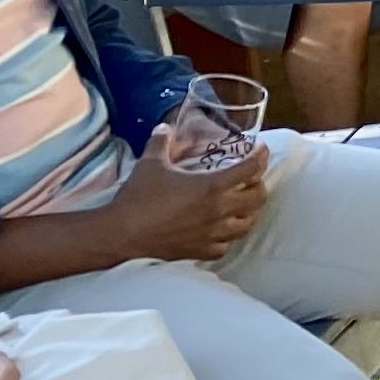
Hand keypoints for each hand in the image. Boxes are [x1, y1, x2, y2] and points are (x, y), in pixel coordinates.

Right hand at [102, 123, 267, 263]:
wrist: (120, 234)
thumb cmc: (138, 197)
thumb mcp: (150, 162)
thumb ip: (161, 141)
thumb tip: (165, 127)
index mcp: (213, 186)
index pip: (251, 168)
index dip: (259, 156)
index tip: (258, 150)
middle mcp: (219, 211)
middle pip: (258, 197)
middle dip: (258, 184)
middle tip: (249, 178)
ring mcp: (212, 234)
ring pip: (247, 224)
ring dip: (249, 211)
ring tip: (240, 203)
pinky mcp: (201, 252)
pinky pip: (226, 246)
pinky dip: (228, 236)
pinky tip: (220, 230)